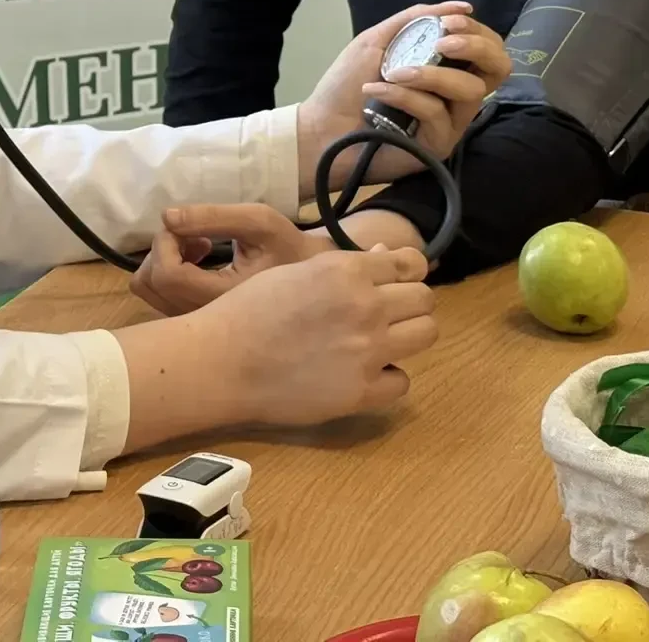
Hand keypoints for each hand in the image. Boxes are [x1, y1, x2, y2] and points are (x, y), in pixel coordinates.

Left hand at [130, 203, 336, 314]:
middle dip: (162, 248)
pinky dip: (169, 269)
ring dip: (164, 258)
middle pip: (148, 283)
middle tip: (198, 236)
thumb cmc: (288, 250)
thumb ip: (213, 218)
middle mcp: (202, 319)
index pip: (167, 275)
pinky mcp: (192, 320)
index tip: (196, 231)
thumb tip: (166, 216)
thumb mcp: (259, 223)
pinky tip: (201, 260)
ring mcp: (194, 322)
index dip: (166, 243)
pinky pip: (158, 294)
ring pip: (148, 290)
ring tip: (201, 247)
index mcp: (222, 300)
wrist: (309, 286)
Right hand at [209, 246, 437, 425]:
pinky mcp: (362, 392)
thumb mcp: (296, 272)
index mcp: (347, 270)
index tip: (394, 284)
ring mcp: (368, 351)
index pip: (410, 265)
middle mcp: (366, 306)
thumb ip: (346, 266)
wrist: (222, 360)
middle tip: (386, 315)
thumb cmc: (250, 309)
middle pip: (425, 299)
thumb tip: (386, 256)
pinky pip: (403, 381)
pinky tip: (363, 374)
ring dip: (408, 336)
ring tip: (379, 342)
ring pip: (426, 334)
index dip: (405, 274)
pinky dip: (387, 377)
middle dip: (410, 304)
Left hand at [296, 2, 511, 195]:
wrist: (320, 127)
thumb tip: (462, 6)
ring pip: (469, 91)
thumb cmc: (347, 84)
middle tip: (442, 45)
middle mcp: (456, 95)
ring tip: (392, 72)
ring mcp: (450, 122)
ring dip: (430, 74)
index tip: (448, 22)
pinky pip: (437, 113)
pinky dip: (405, 96)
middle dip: (475, 48)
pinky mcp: (438, 145)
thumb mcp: (379, 40)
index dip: (476, 31)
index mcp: (447, 68)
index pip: (487, 47)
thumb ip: (417, 19)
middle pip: (498, 69)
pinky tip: (377, 91)